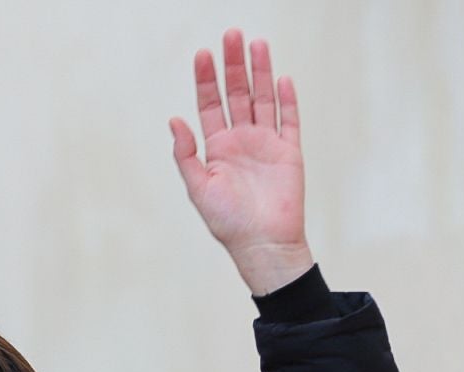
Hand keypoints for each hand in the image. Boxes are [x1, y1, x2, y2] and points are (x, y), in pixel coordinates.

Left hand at [168, 30, 312, 294]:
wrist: (263, 245)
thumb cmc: (228, 223)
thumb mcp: (199, 188)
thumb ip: (185, 154)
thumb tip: (174, 120)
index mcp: (217, 147)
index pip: (210, 104)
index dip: (206, 79)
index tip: (203, 54)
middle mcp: (241, 140)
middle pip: (237, 94)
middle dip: (233, 65)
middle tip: (232, 35)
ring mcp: (266, 144)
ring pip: (263, 99)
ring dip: (260, 72)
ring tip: (256, 44)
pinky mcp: (290, 152)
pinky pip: (290, 120)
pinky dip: (287, 100)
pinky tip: (282, 78)